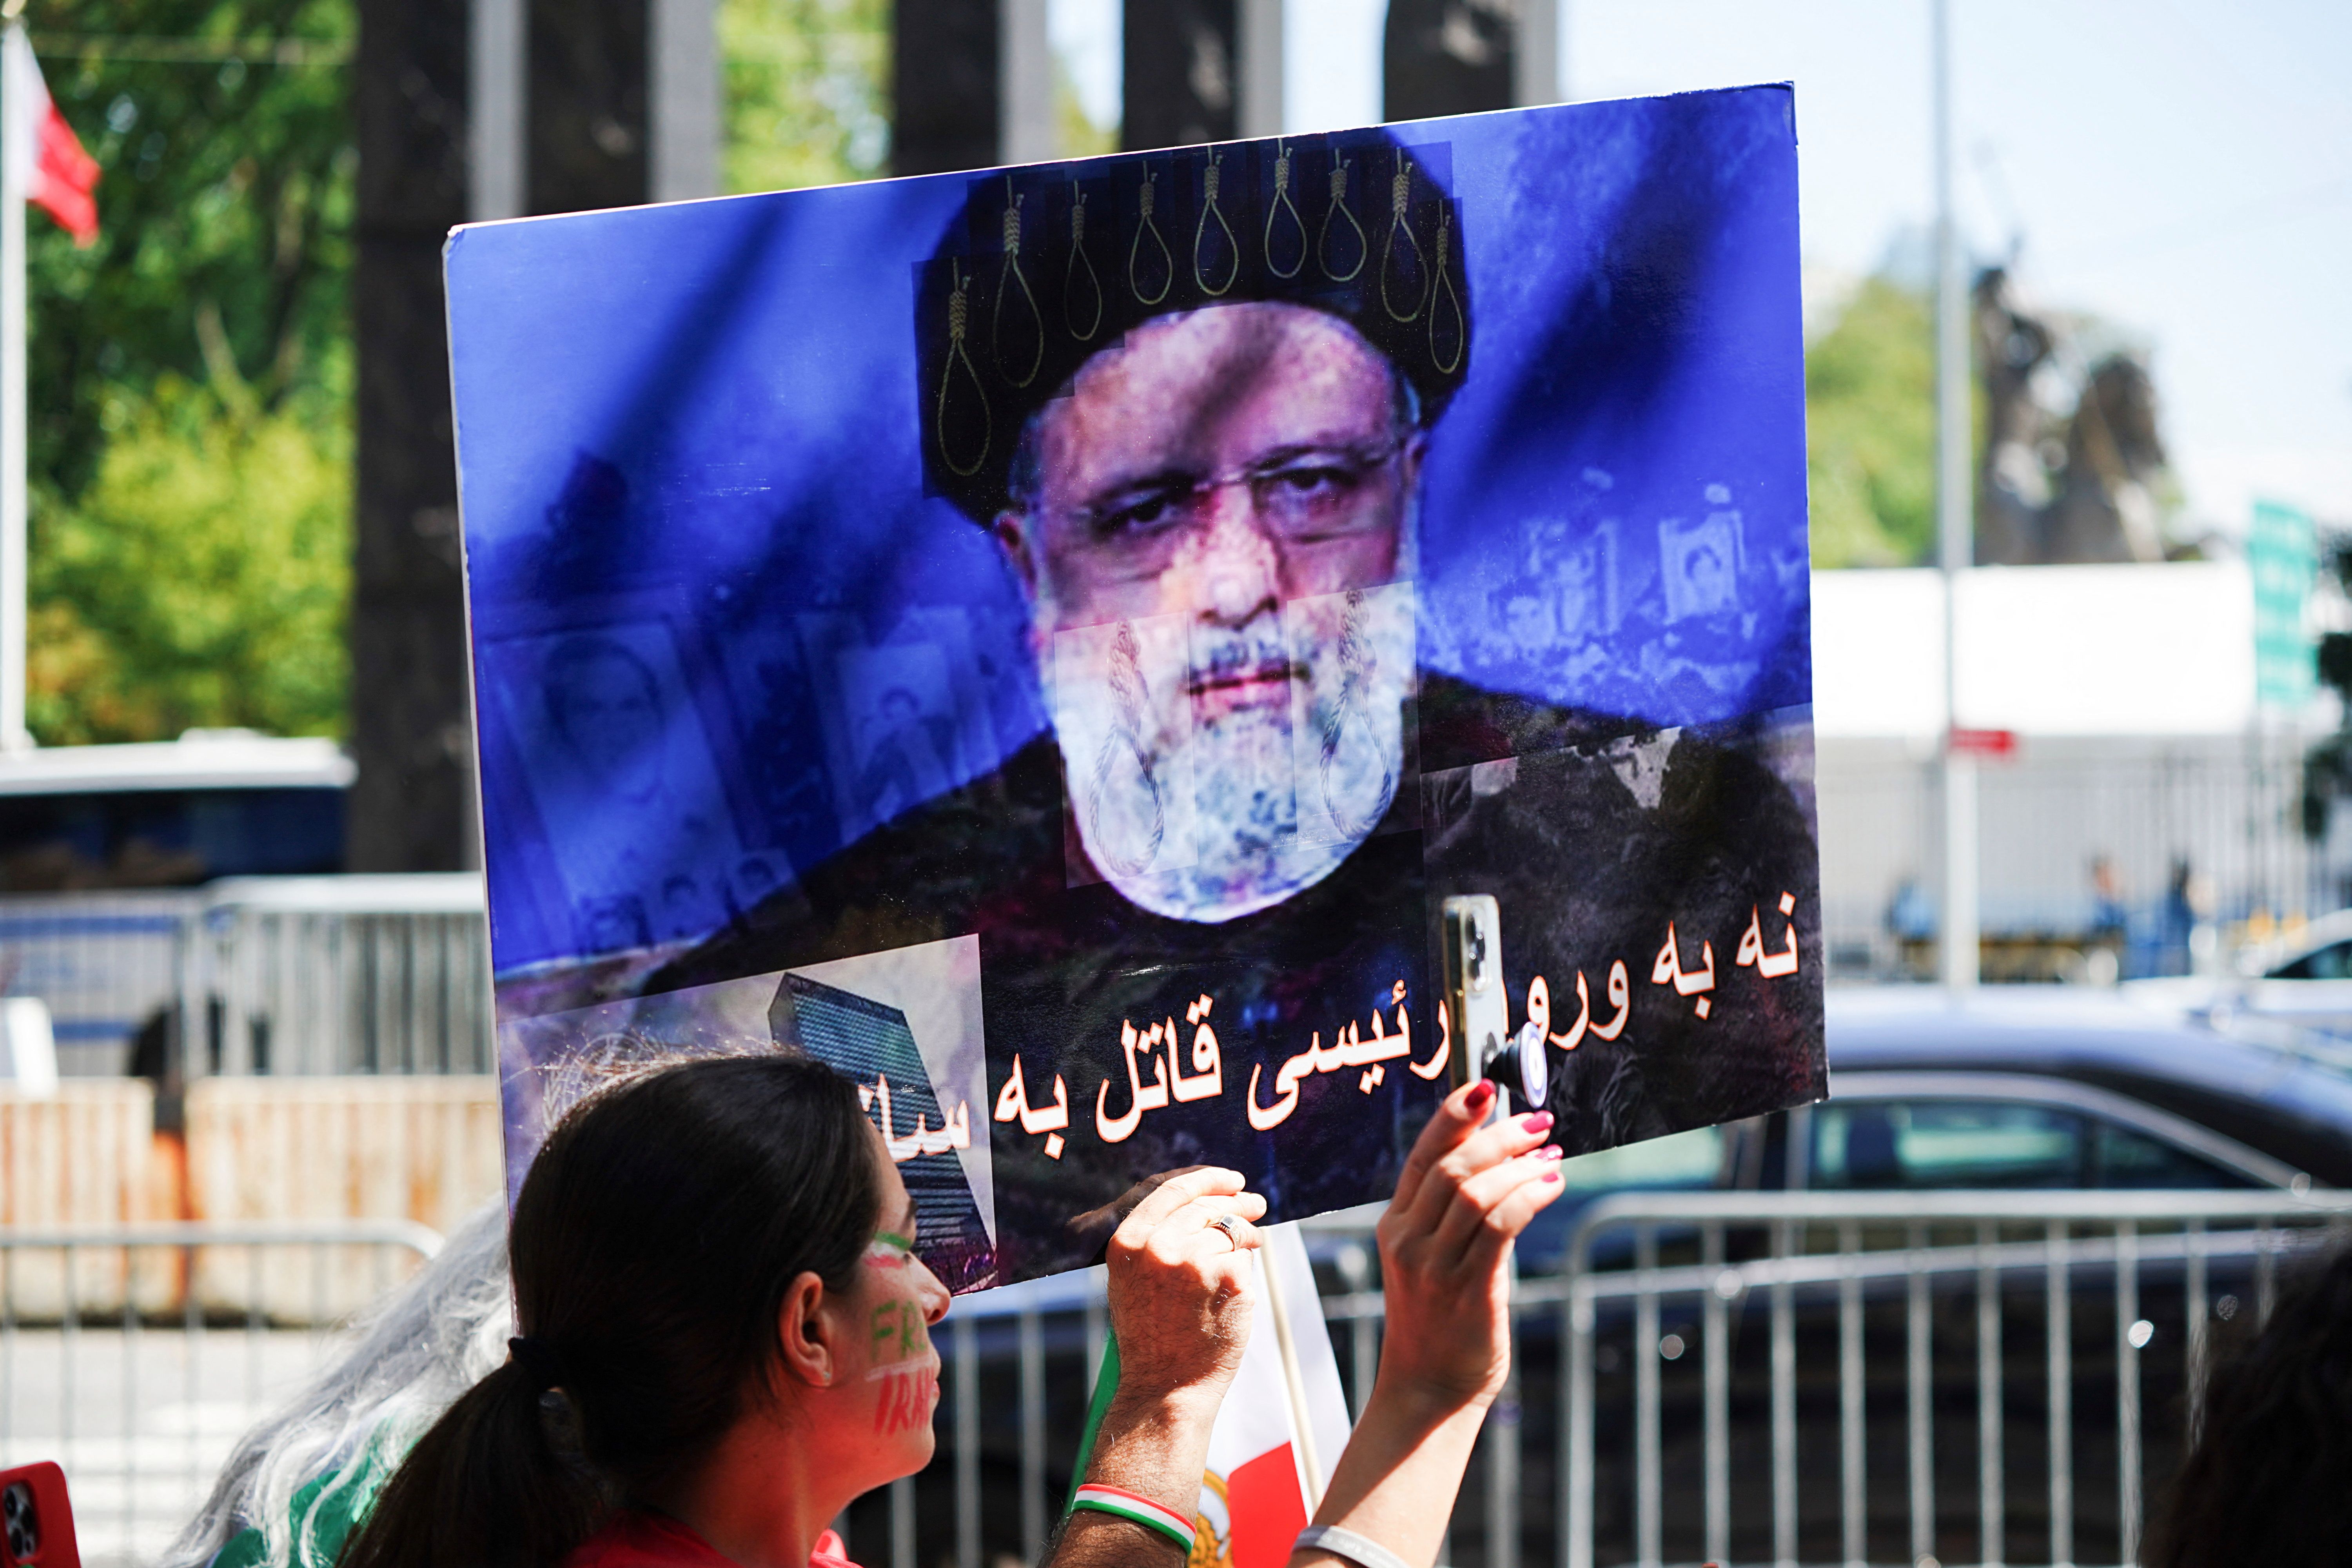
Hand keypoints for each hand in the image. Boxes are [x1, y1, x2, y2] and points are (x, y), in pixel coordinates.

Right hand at [1102, 1165, 1266, 1413]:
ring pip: (1231, 1233)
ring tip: (1250, 1251)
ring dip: (1245, 1240)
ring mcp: (1194, 1261)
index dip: (1207, 1180)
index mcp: (1129, 1242)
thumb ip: (1156, 1241)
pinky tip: (1235, 1293)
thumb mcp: (1132, 1282)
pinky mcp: (1228, 1278)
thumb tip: (1203, 1209)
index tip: (1230, 1180)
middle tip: (1256, 1204)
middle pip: (1208, 1207)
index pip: (1172, 1190)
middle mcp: (1158, 1246)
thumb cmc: (1152, 1340)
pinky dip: (1246, 1271)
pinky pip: (1245, 1259)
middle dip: (1237, 1203)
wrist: (1165, 1388)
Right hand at [1372, 1078, 1563, 1411]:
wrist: (1428, 1389)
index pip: (1421, 1156)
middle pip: (1452, 1167)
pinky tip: (1552, 1184)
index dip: (1453, 1116)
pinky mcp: (1467, 1289)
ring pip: (1476, 1192)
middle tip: (1538, 1122)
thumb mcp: (1434, 1259)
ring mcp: (1433, 1266)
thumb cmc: (1439, 1321)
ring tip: (1552, 1155)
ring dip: (1520, 1165)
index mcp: (1394, 1225)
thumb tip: (1505, 1161)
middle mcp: (1407, 1240)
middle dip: (1499, 1135)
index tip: (1485, 1087)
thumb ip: (1456, 1214)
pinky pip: (1500, 1226)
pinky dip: (1529, 1195)